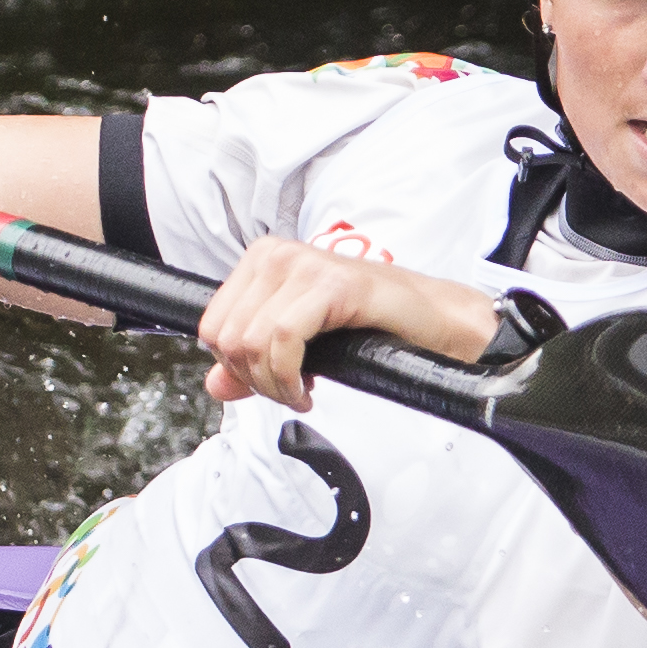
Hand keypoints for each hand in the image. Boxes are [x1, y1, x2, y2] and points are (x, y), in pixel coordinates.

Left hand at [196, 238, 499, 411]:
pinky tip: (309, 389)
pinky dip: (289, 376)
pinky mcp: (333, 283)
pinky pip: (283, 339)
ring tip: (302, 392)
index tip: (270, 383)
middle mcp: (277, 255)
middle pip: (226, 337)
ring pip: (251, 341)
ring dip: (274, 384)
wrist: (435, 320)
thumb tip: (215, 384)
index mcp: (262, 261)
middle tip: (291, 392)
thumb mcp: (300, 346)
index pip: (211, 326)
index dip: (235, 369)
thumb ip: (252, 364)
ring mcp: (304, 264)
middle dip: (254, 380)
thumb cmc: (372, 326)